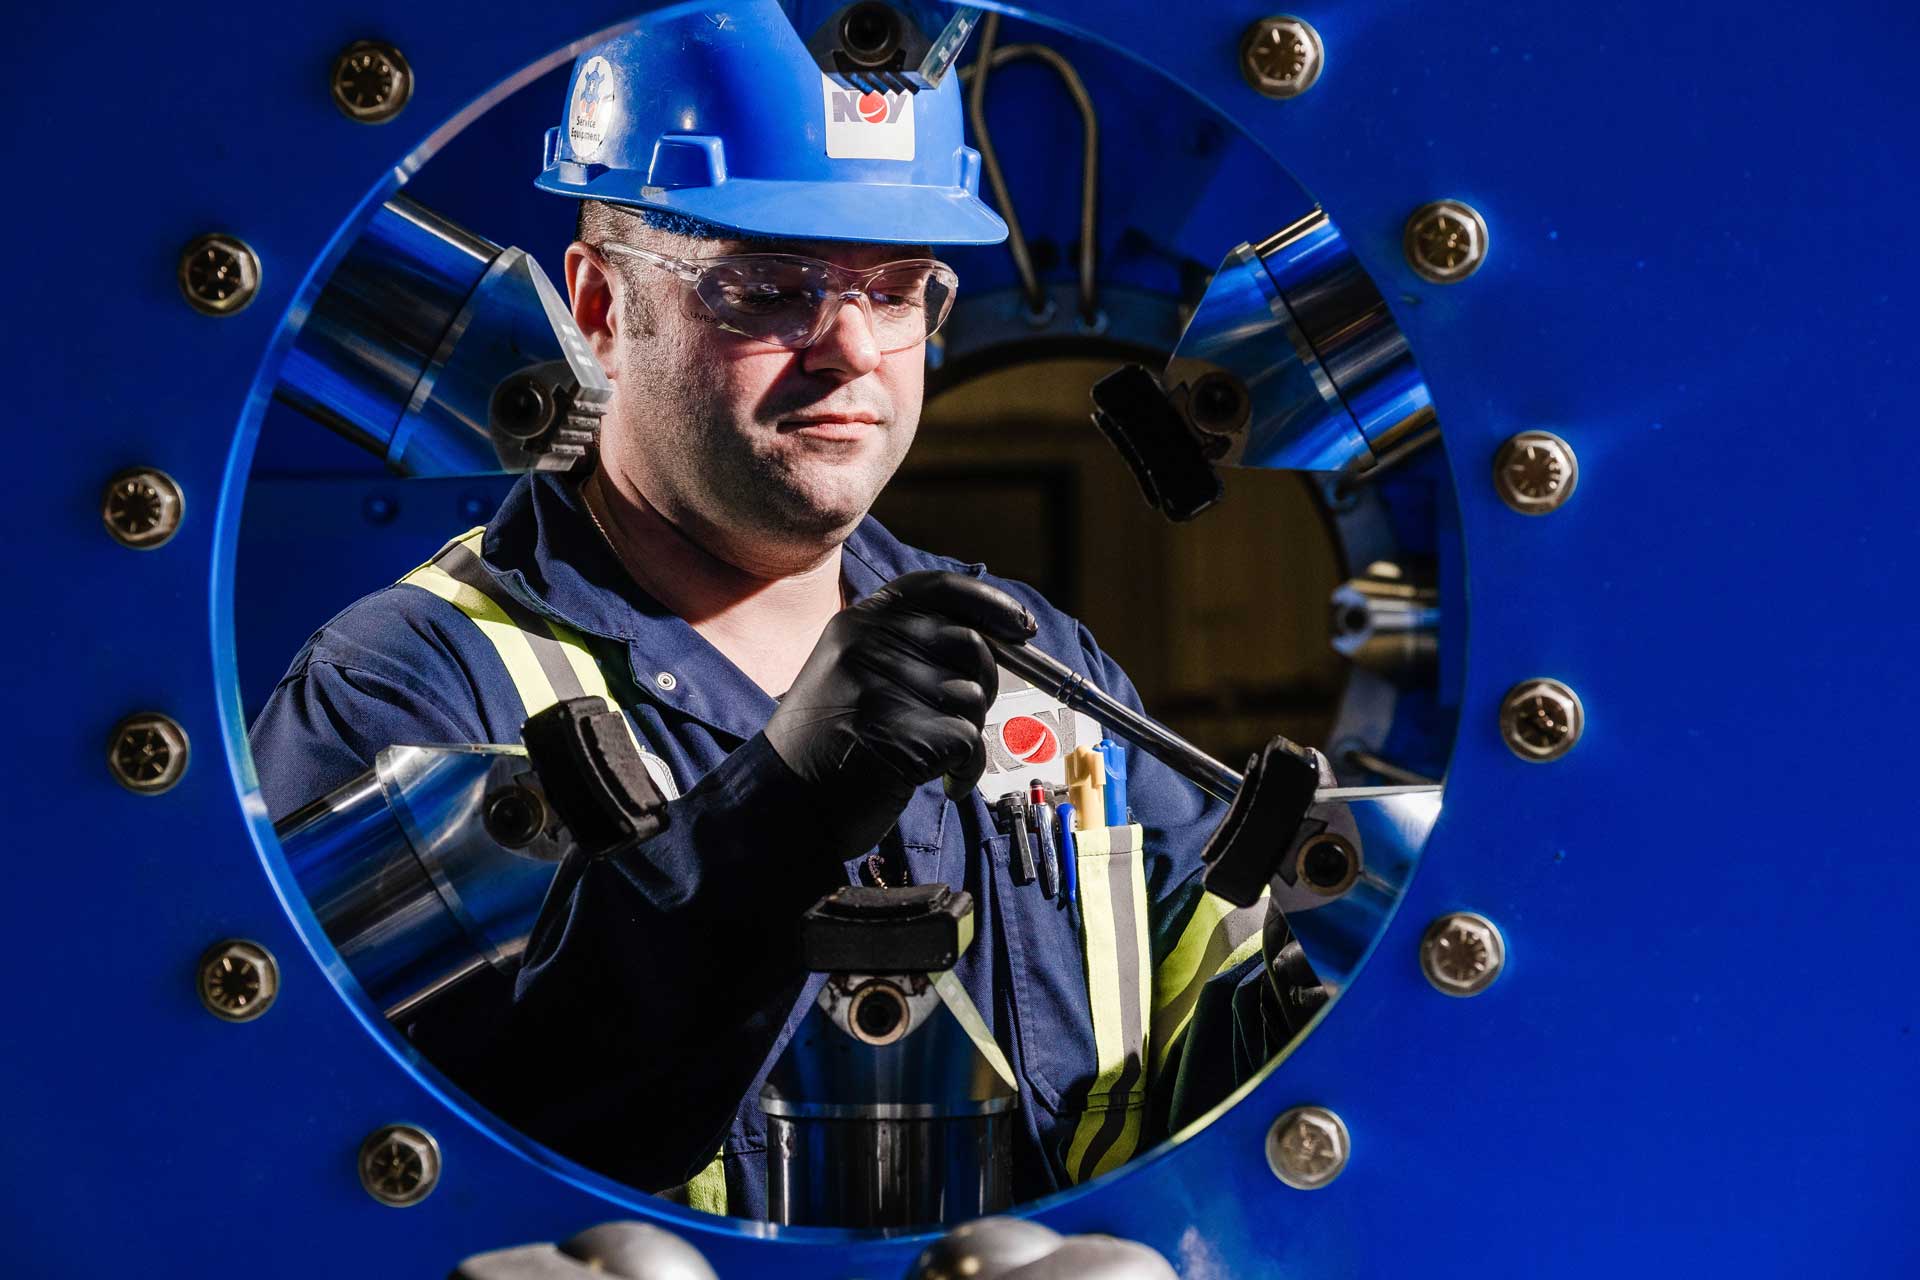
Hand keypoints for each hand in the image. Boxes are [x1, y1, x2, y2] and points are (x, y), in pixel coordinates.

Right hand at [764, 570, 1036, 853]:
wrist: (783, 806)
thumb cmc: (826, 748)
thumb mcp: (852, 675)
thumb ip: (908, 650)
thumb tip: (993, 643)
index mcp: (857, 623)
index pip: (939, 588)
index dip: (989, 603)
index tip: (1022, 627)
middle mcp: (868, 645)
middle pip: (970, 644)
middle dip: (982, 686)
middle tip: (958, 721)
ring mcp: (882, 687)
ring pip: (972, 697)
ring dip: (968, 734)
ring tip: (934, 757)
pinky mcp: (901, 732)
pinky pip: (968, 740)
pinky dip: (966, 769)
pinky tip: (943, 781)